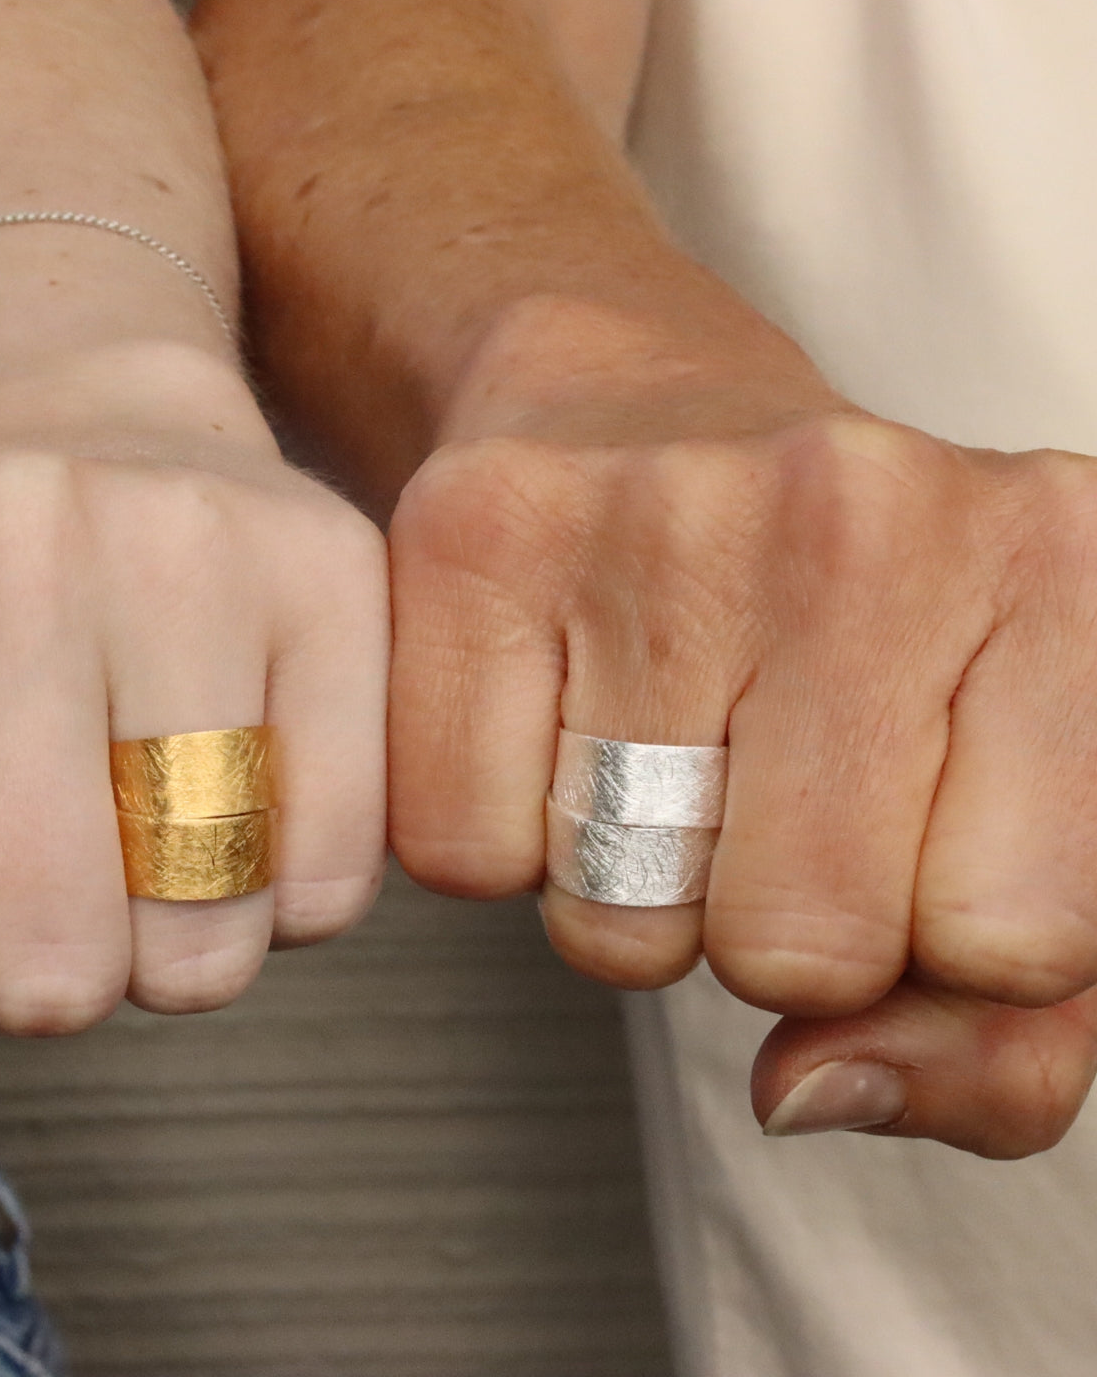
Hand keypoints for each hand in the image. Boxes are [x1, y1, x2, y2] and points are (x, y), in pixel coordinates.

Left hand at [0, 378, 387, 1151]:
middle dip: (49, 976)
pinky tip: (250, 800)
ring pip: (207, 942)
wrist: (80, 428)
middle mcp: (11, 552)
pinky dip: (285, 896)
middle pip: (53, 975)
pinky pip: (333, 880)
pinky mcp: (335, 575)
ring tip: (152, 826)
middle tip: (52, 868)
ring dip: (173, 943)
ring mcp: (193, 551)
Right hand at [387, 294, 1096, 1157]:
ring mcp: (663, 506)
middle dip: (757, 927)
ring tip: (639, 742)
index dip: (927, 939)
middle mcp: (873, 512)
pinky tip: (539, 713)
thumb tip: (809, 1091)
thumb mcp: (988, 819)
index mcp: (1062, 575)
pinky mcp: (481, 528)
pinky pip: (462, 855)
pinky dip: (491, 834)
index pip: (1015, 946)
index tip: (885, 829)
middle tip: (740, 789)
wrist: (630, 407)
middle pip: (798, 946)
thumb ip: (995, 1031)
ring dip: (621, 890)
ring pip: (616, 919)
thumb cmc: (826, 627)